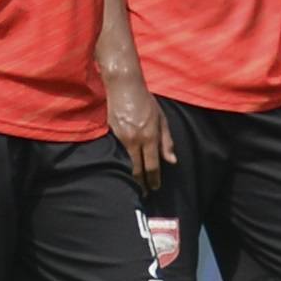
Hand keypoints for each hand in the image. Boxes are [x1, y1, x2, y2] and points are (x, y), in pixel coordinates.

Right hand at [105, 74, 175, 191]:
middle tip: (143, 194)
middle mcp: (135, 139)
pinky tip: (121, 171)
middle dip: (140, 183)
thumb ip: (166, 141)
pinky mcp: (109, 134)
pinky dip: (119, 164)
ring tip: (133, 187)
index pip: (152, 165)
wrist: (124, 87)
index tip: (155, 188)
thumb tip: (171, 161)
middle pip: (137, 169)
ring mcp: (120, 138)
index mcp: (150, 136)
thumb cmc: (146, 102)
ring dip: (129, 177)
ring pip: (125, 164)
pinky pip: (115, 154)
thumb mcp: (162, 119)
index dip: (153, 179)